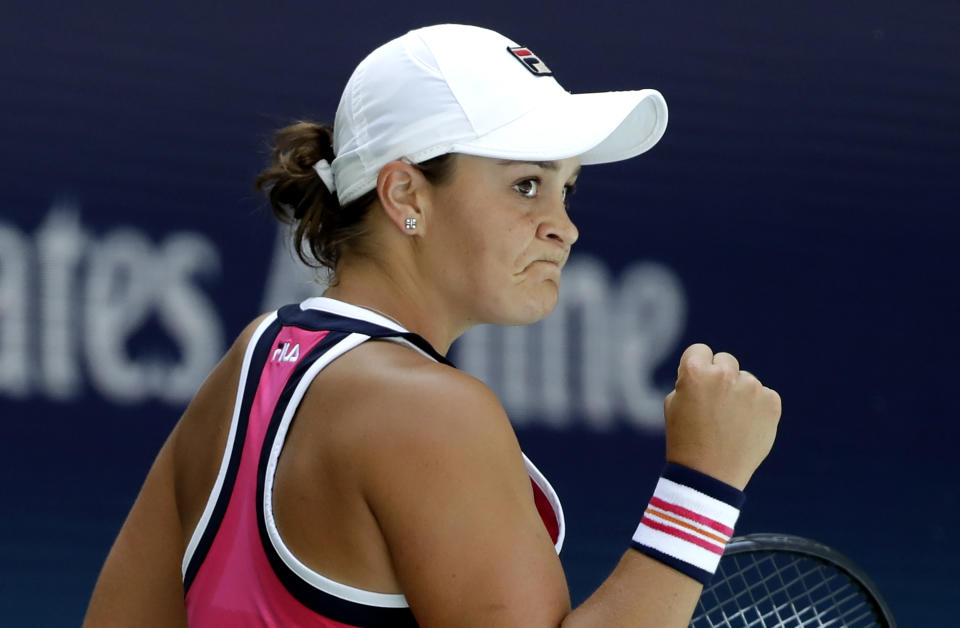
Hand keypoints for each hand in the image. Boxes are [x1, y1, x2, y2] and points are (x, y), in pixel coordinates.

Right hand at [663, 343, 780, 489]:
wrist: (710, 476)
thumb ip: (690, 380)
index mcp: (695, 371)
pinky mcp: (772, 402)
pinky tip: (745, 427)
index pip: (699, 350)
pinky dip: (757, 408)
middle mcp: (725, 374)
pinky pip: (764, 395)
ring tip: (730, 422)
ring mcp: (751, 387)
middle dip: (720, 377)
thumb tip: (710, 369)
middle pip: (725, 360)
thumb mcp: (673, 403)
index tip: (697, 386)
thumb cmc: (685, 439)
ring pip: (746, 379)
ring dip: (739, 393)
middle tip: (714, 406)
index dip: (696, 368)